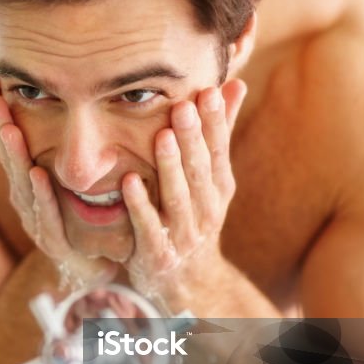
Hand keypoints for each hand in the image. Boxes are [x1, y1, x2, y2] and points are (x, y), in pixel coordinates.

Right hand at [0, 73, 114, 289]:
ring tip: (9, 125)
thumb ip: (68, 141)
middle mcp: (27, 197)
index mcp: (29, 177)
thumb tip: (63, 95)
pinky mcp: (55, 242)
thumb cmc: (86, 218)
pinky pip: (46, 215)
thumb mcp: (74, 175)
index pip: (11, 136)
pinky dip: (42, 194)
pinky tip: (38, 173)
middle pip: (10, 155)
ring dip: (16, 154)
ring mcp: (37, 220)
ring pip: (23, 183)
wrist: (101, 267)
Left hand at [123, 80, 246, 309]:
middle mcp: (206, 210)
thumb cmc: (194, 218)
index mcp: (219, 188)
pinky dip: (140, 206)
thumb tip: (234, 82)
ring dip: (170, 167)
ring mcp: (184, 234)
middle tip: (183, 106)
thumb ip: (218, 133)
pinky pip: (149, 227)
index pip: (218, 150)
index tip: (209, 91)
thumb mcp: (211, 179)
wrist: (187, 282)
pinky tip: (129, 182)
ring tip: (162, 137)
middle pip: (200, 171)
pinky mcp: (159, 254)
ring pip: (178, 197)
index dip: (216, 122)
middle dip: (194, 138)